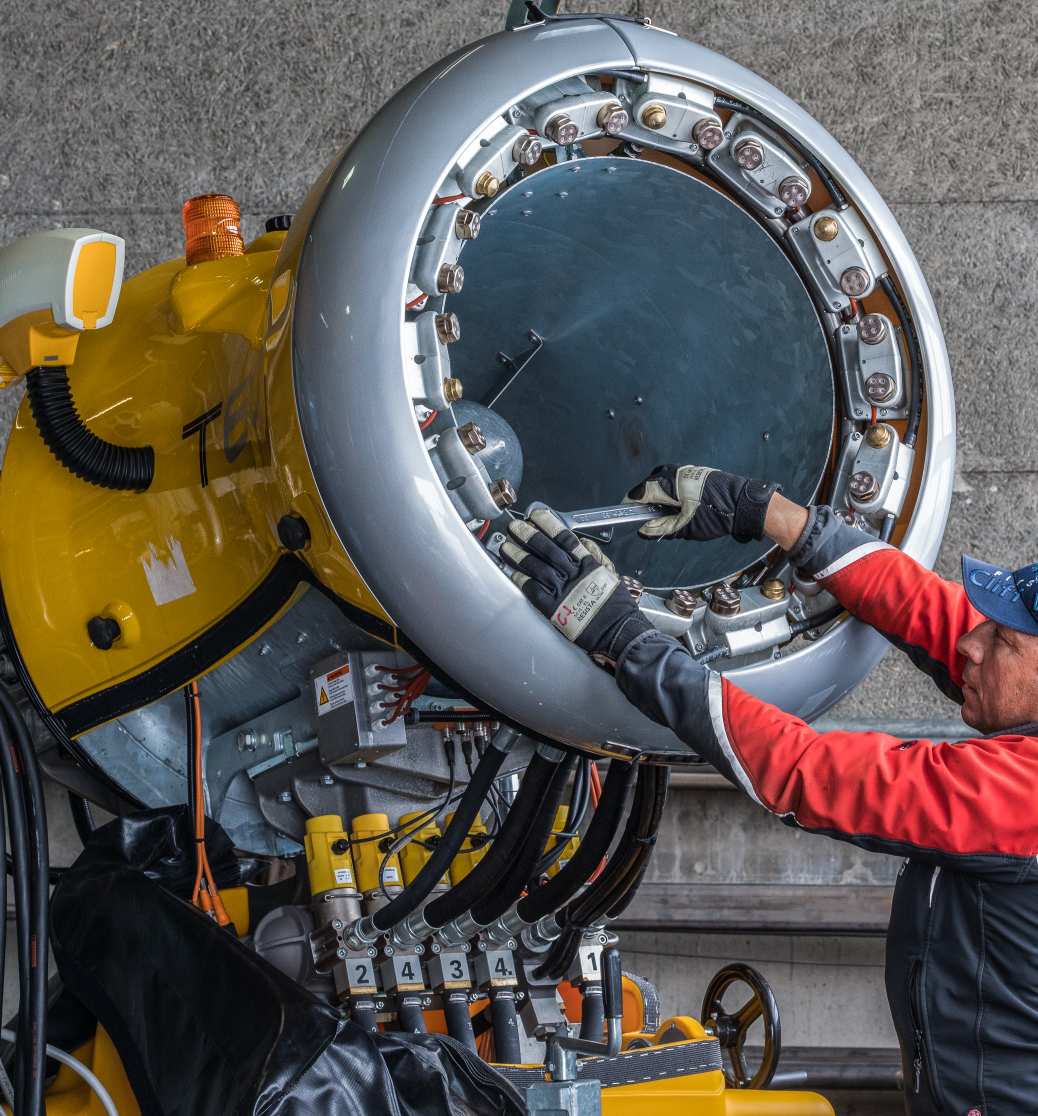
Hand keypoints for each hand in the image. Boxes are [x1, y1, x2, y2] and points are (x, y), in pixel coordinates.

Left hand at [496, 508, 652, 665]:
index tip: (537, 515)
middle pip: (548, 549)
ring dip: (520, 556)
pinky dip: (523, 580)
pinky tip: (512, 571)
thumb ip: (596, 559)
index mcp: (589, 565)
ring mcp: (563, 591)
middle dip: (529, 535)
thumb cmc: (618, 608)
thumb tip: (583, 543)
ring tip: (506, 546)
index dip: (549, 525)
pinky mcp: (555, 609)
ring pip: (538, 567)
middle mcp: (574, 574)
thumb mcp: (611, 576)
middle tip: (515, 526)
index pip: (565, 539)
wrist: (620, 631)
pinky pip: (534, 591)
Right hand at [625, 464, 779, 542]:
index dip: (631, 504)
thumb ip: (662, 528)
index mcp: (670, 484)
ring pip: (663, 481)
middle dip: (647, 500)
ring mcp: (686, 471)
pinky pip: (675, 480)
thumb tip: (645, 530)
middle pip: (650, 485)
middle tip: (648, 517)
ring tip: (666, 513)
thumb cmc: (717, 514)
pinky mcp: (695, 473)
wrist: (743, 503)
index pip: (641, 492)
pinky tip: (680, 505)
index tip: (626, 512)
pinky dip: (671, 492)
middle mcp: (675, 473)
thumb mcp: (686, 527)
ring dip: (660, 496)